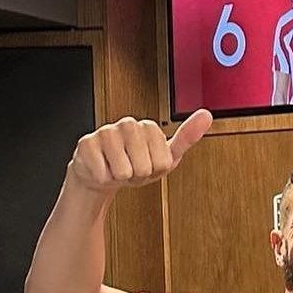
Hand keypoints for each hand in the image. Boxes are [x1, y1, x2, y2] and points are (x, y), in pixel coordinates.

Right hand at [67, 109, 211, 192]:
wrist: (105, 174)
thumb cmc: (137, 164)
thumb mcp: (167, 156)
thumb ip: (187, 137)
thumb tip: (207, 114)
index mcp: (148, 127)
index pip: (163, 161)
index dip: (157, 170)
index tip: (150, 164)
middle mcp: (127, 124)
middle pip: (144, 166)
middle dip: (140, 175)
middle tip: (133, 168)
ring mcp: (105, 132)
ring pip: (124, 170)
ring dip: (122, 176)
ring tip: (119, 167)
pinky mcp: (86, 144)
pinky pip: (104, 174)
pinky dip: (105, 178)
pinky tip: (103, 168)